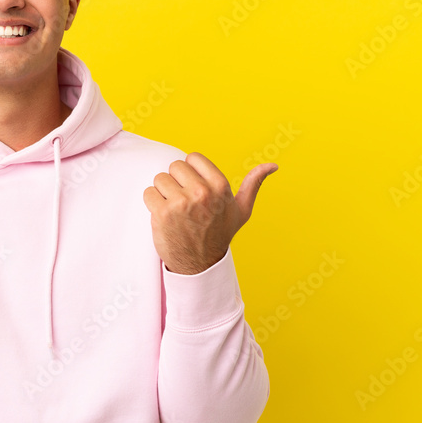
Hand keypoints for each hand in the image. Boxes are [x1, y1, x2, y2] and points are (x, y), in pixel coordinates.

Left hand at [142, 152, 276, 274]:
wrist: (200, 264)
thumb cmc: (220, 234)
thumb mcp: (241, 210)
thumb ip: (253, 184)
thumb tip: (272, 165)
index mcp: (220, 186)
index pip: (192, 158)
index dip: (191, 172)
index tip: (195, 188)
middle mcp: (201, 193)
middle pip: (174, 166)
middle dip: (176, 181)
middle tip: (184, 201)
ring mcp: (180, 203)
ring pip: (159, 178)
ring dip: (163, 193)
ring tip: (175, 210)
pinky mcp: (162, 214)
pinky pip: (149, 193)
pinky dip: (153, 203)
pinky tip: (164, 216)